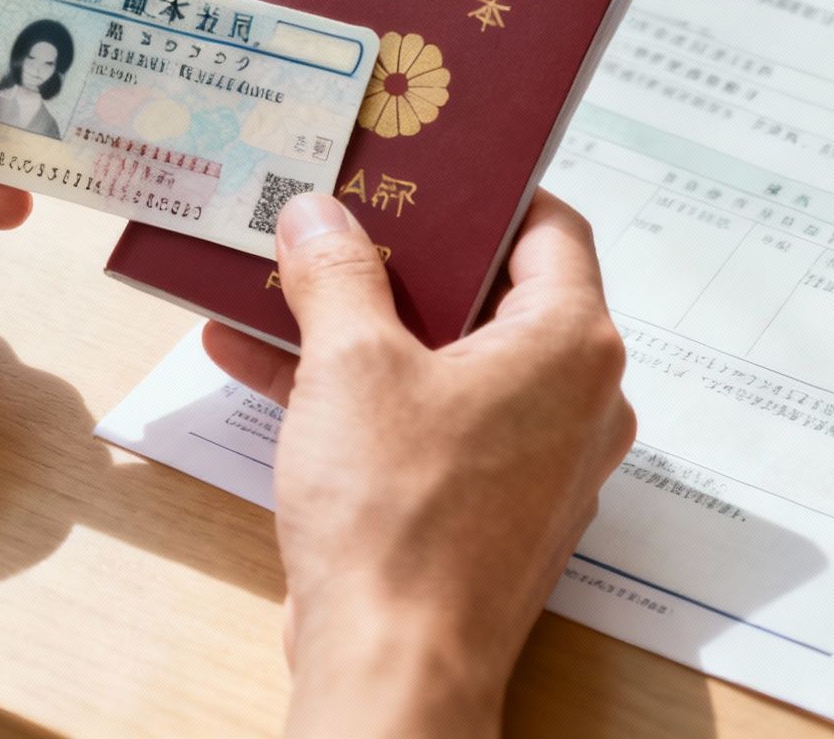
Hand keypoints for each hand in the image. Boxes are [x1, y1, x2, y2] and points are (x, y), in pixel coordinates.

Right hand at [203, 190, 634, 737]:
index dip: (485, 189)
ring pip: (444, 361)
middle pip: (489, 294)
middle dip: (400, 257)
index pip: (550, 227)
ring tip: (279, 279)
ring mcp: (530, 461)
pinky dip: (357, 393)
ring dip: (360, 324)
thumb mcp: (351, 364)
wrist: (393, 665)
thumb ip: (337, 273)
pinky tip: (261, 361)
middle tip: (340, 213)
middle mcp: (572, 401)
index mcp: (570, 346)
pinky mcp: (482, 509)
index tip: (423, 168)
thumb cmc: (398, 519)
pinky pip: (423, 423)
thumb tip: (319, 215)